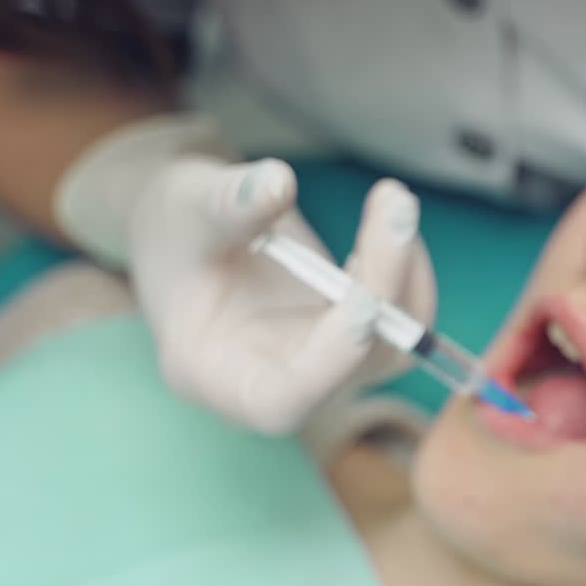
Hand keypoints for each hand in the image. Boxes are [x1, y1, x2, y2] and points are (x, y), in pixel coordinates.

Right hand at [128, 159, 433, 432]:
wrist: (194, 226)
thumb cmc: (177, 225)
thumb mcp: (187, 203)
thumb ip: (229, 201)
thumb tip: (278, 183)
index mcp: (213, 373)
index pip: (279, 403)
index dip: (331, 364)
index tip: (364, 299)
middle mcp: (274, 382)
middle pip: (351, 370)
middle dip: (383, 287)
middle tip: (394, 208)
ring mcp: (319, 363)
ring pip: (391, 347)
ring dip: (405, 275)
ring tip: (392, 202)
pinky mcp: (349, 336)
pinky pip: (401, 321)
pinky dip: (408, 271)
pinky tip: (389, 220)